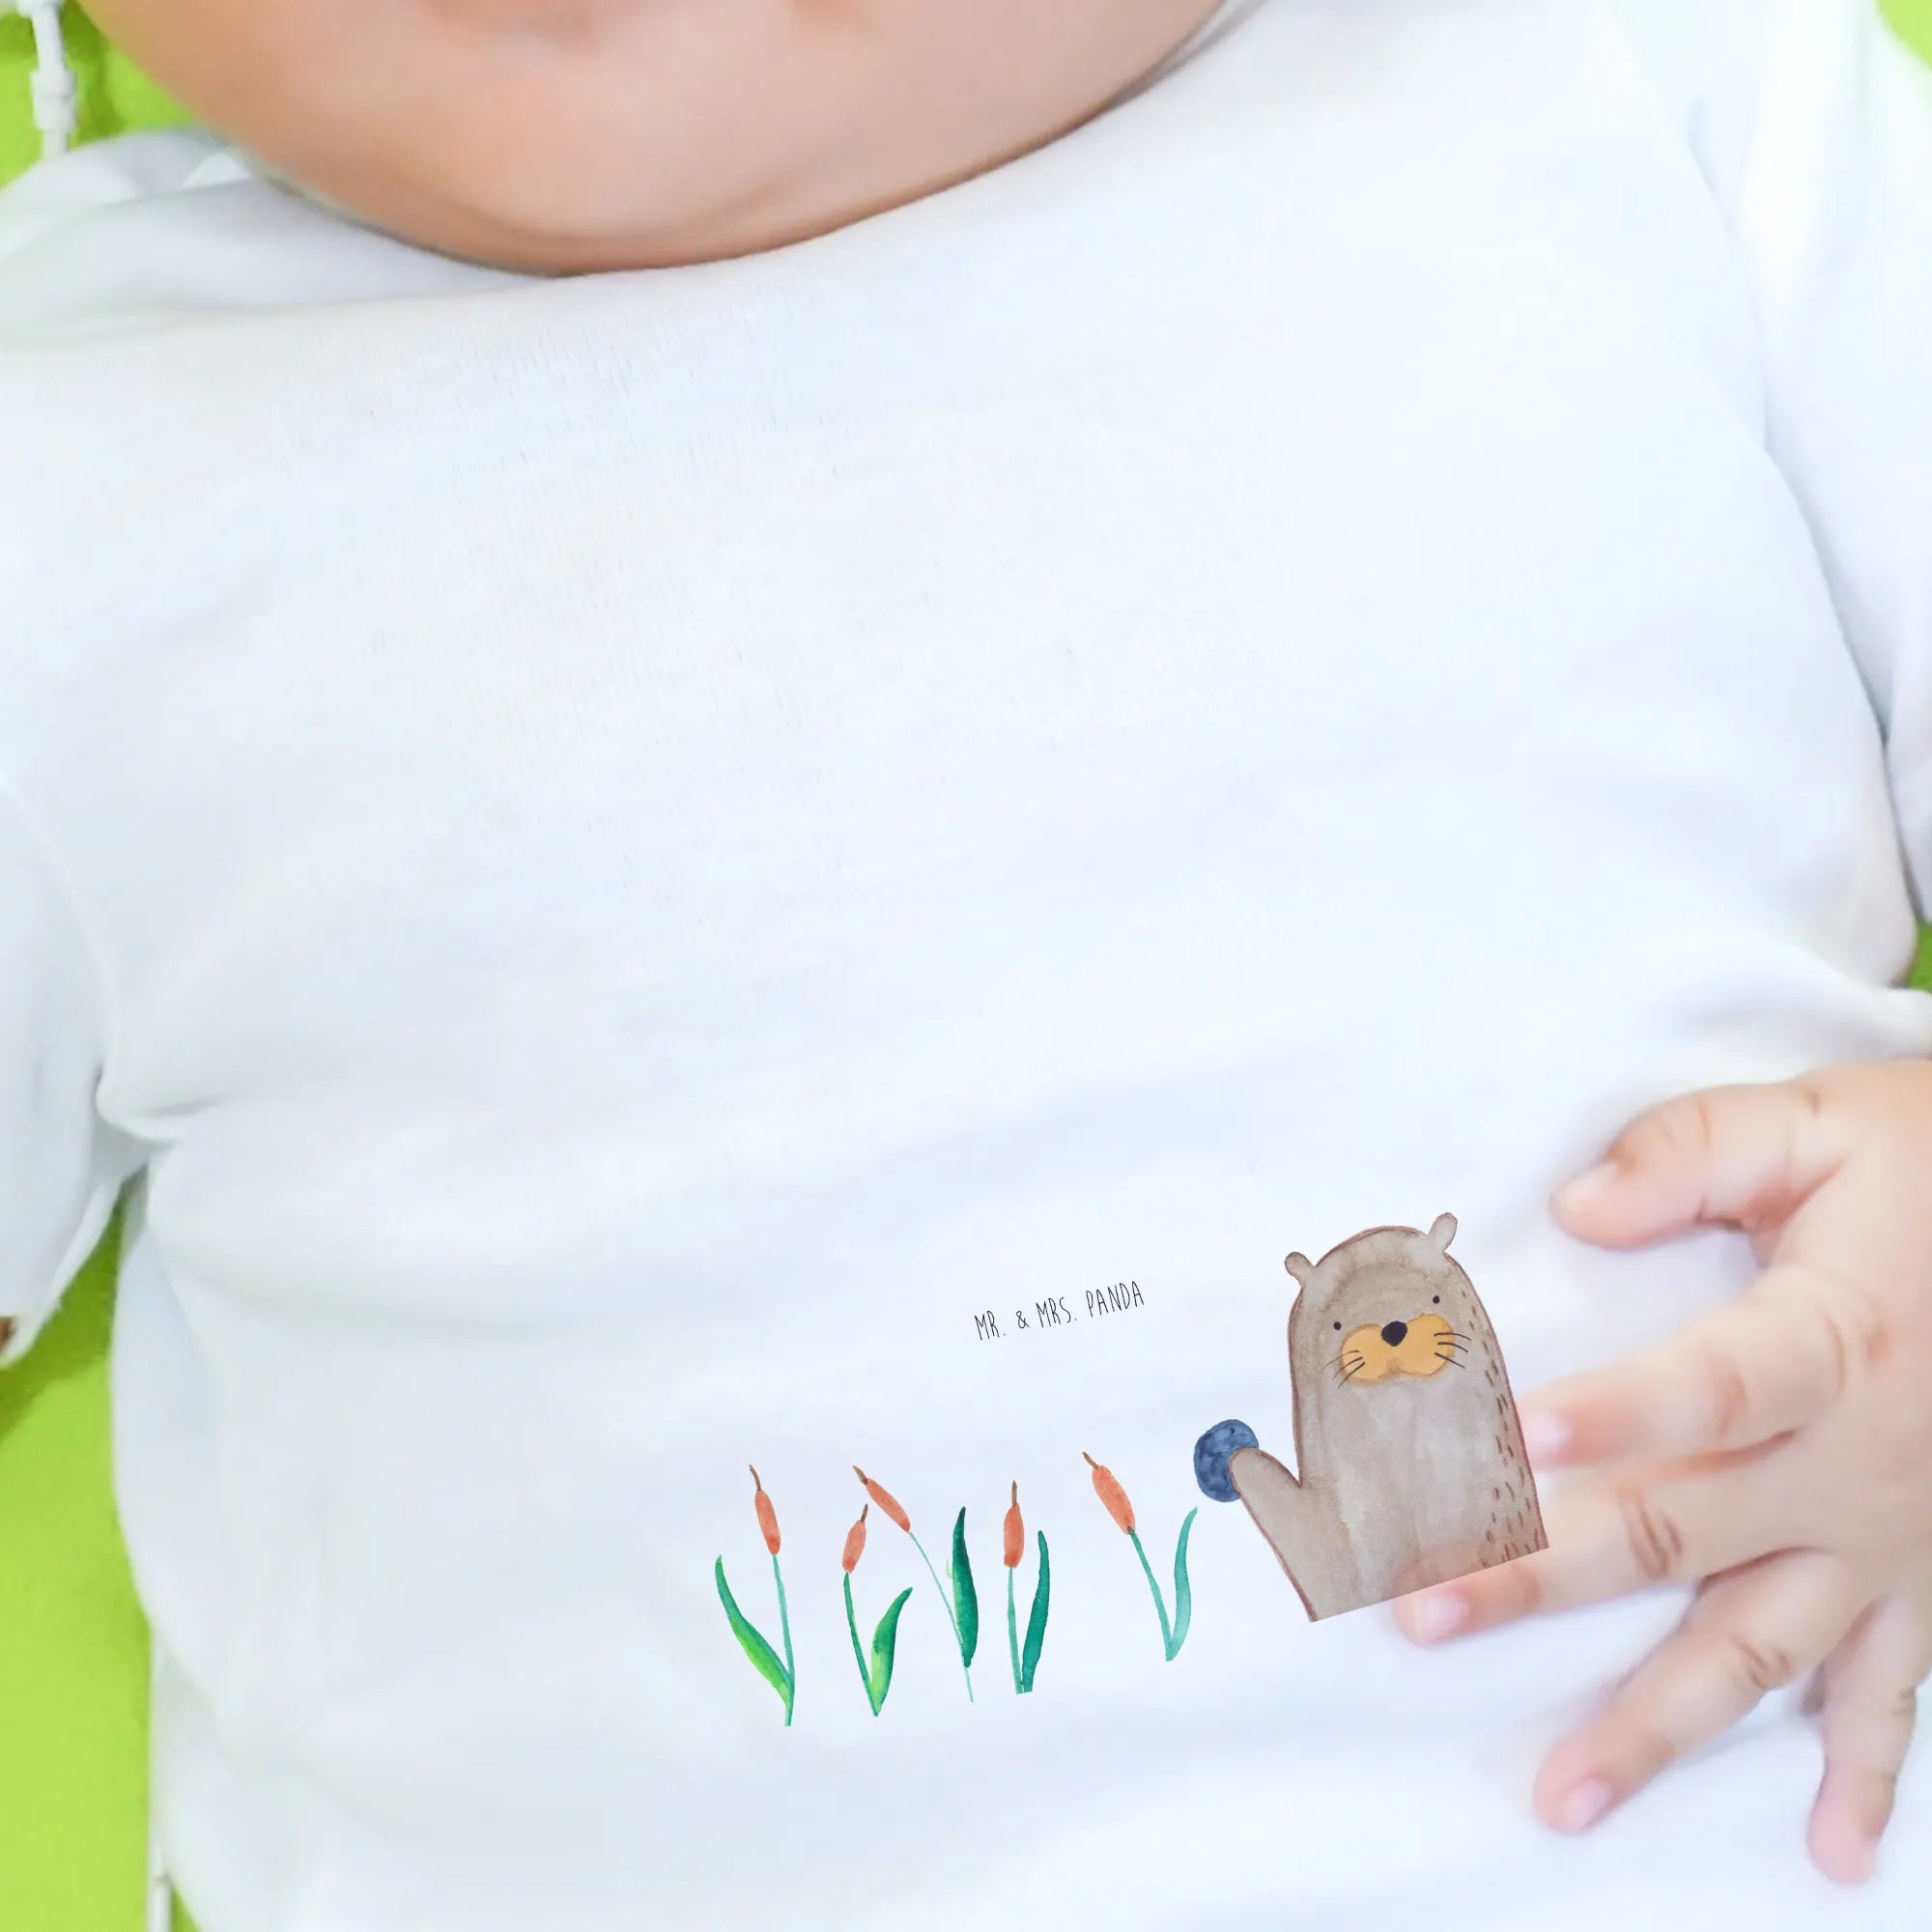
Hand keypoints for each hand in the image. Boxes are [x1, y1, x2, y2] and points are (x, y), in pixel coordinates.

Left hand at [1394, 1061, 1931, 1883]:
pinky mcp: (1922, 1577)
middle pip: (1686, 1531)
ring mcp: (1890, 1538)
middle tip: (1425, 1615)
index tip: (1515, 1440)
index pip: (1713, 1388)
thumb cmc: (1926, 1168)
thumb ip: (1696, 1151)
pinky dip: (1863, 1774)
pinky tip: (1829, 1854)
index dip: (1618, 1414)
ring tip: (1565, 1795)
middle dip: (1545, 1575)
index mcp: (1832, 1341)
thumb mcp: (1821, 1124)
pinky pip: (1893, 1690)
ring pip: (1762, 1648)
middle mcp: (1857, 1463)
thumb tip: (1576, 1208)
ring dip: (1659, 1725)